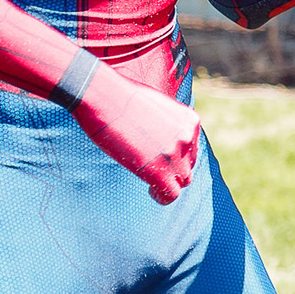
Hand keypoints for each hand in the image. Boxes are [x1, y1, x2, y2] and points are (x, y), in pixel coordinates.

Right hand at [68, 64, 201, 203]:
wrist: (103, 96)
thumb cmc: (120, 97)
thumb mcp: (155, 106)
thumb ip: (166, 124)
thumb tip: (160, 138)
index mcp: (189, 121)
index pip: (191, 148)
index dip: (177, 157)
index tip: (162, 160)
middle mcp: (187, 137)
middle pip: (188, 165)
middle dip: (174, 171)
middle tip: (155, 172)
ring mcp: (175, 153)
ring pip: (182, 180)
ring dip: (168, 184)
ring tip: (152, 185)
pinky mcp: (158, 169)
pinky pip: (171, 193)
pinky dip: (162, 197)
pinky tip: (152, 192)